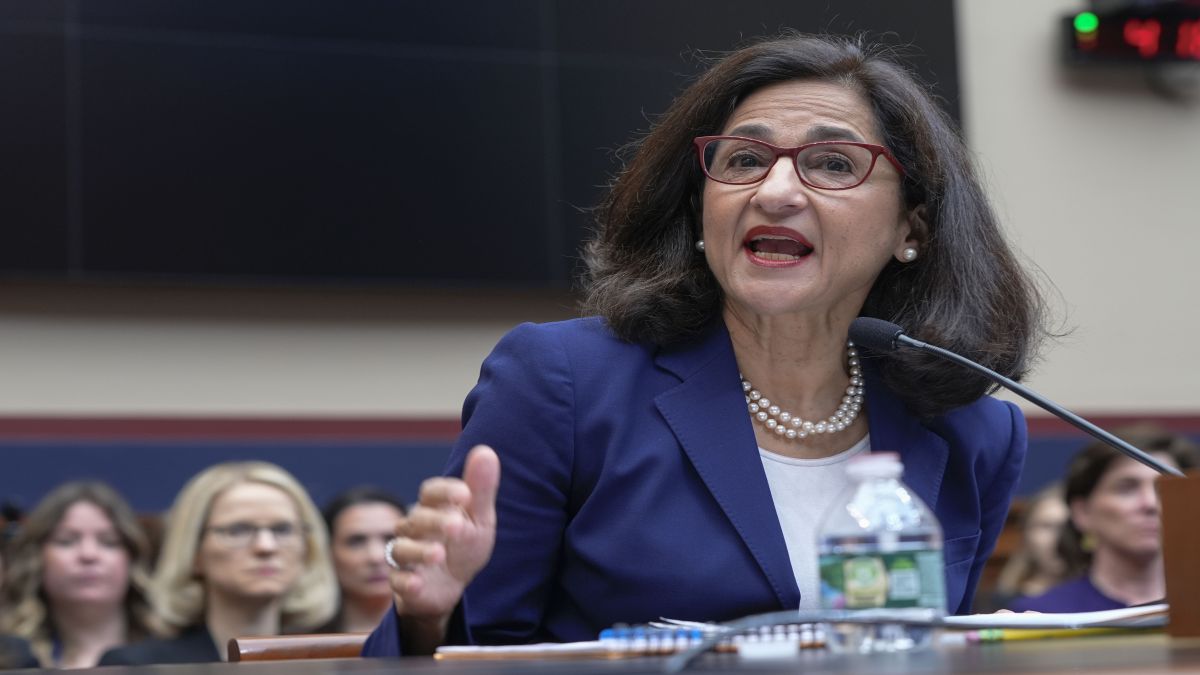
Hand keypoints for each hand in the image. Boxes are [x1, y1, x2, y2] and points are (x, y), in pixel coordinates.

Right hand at [386, 445, 499, 626]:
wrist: (453, 584)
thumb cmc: (464, 543)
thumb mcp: (479, 518)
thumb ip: (481, 488)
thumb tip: (486, 450)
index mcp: (434, 507)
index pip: (431, 492)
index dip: (445, 491)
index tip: (466, 494)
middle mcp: (414, 528)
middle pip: (417, 519)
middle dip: (436, 521)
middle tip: (457, 526)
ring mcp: (406, 555)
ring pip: (401, 549)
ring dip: (419, 551)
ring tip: (439, 554)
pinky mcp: (403, 582)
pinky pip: (397, 581)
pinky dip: (405, 582)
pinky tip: (417, 583)